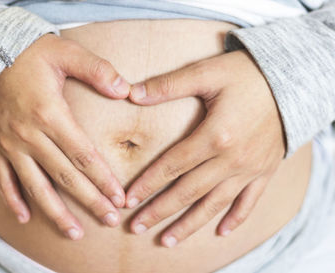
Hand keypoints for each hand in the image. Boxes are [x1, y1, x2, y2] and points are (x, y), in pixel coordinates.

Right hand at [0, 34, 129, 239]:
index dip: (103, 178)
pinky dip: (13, 200)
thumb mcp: (66, 52)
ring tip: (74, 232)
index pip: (83, 155)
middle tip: (109, 219)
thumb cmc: (28, 53)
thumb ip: (98, 70)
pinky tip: (25, 218)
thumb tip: (126, 90)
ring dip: (56, 212)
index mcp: (50, 114)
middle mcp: (30, 136)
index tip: (119, 197)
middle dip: (89, 200)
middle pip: (65, 177)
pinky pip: (4, 180)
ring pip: (35, 187)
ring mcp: (11, 145)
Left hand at [125, 50, 285, 246]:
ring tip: (168, 240)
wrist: (293, 81)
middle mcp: (232, 159)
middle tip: (137, 226)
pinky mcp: (265, 171)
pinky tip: (221, 232)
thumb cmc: (247, 74)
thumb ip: (168, 85)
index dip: (148, 183)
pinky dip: (235, 218)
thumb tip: (131, 93)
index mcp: (215, 135)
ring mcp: (250, 169)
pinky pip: (249, 202)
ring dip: (190, 224)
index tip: (128, 199)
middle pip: (188, 191)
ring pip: (214, 204)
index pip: (172, 165)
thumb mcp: (207, 72)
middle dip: (160, 210)